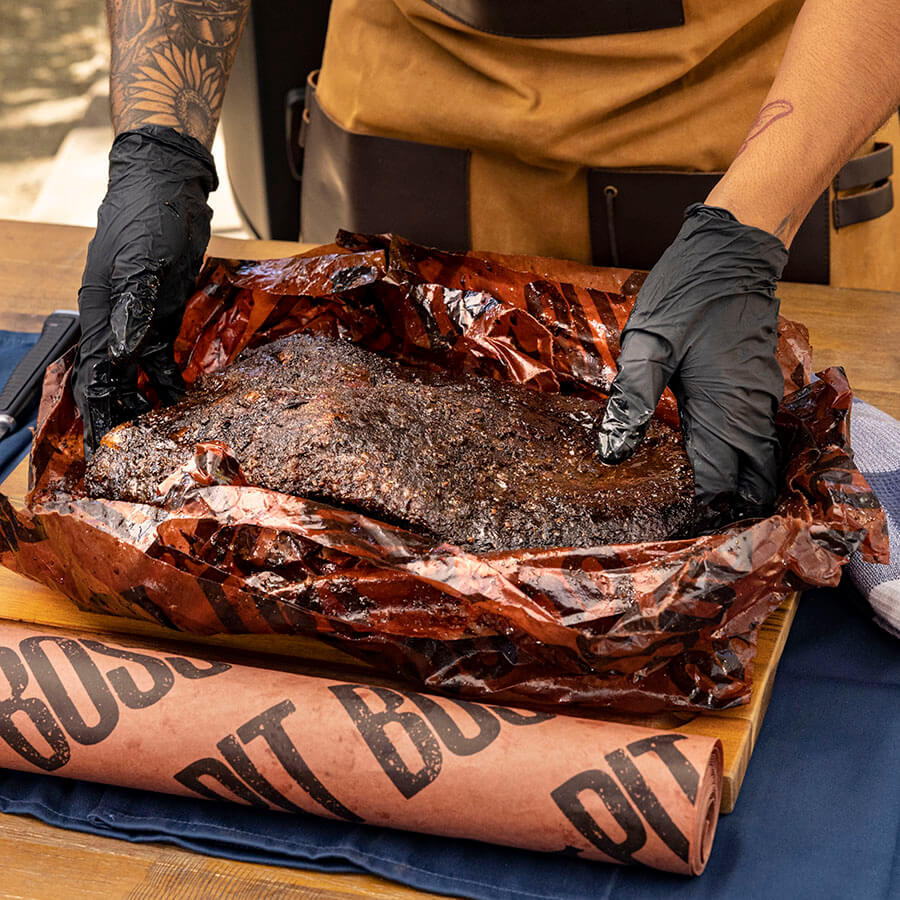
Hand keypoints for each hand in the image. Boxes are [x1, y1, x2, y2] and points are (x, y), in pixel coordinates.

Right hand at [73, 125, 216, 457]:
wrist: (168, 185)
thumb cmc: (147, 217)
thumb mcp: (140, 263)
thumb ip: (132, 309)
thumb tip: (120, 355)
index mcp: (101, 313)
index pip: (96, 374)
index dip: (99, 411)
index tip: (105, 445)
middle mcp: (117, 321)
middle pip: (116, 379)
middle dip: (125, 413)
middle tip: (142, 448)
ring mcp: (141, 317)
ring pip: (140, 371)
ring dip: (151, 400)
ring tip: (167, 430)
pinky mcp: (165, 311)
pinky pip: (165, 354)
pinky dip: (173, 376)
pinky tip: (187, 395)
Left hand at [596, 203, 788, 527]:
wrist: (730, 250)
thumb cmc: (687, 294)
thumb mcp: (648, 345)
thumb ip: (631, 399)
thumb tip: (612, 453)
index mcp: (724, 408)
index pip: (724, 480)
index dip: (706, 506)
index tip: (678, 522)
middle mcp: (748, 408)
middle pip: (749, 475)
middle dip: (726, 500)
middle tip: (689, 515)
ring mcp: (757, 394)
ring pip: (752, 454)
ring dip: (731, 475)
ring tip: (694, 493)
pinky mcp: (754, 380)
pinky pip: (749, 429)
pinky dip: (733, 448)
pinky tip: (702, 452)